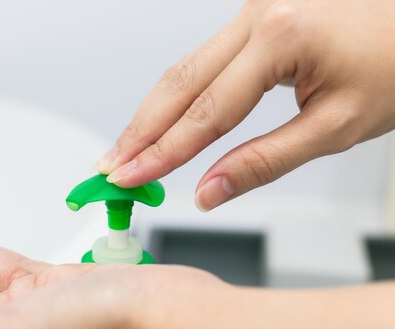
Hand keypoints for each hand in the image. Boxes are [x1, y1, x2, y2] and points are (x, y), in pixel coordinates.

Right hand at [95, 0, 394, 210]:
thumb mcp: (337, 126)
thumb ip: (265, 161)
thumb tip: (209, 191)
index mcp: (281, 37)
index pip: (205, 111)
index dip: (162, 152)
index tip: (131, 179)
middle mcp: (258, 14)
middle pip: (178, 82)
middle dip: (139, 131)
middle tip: (110, 167)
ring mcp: (253, 10)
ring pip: (183, 67)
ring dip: (150, 113)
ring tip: (125, 150)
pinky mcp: (255, 16)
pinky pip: (202, 58)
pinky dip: (176, 94)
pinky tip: (159, 119)